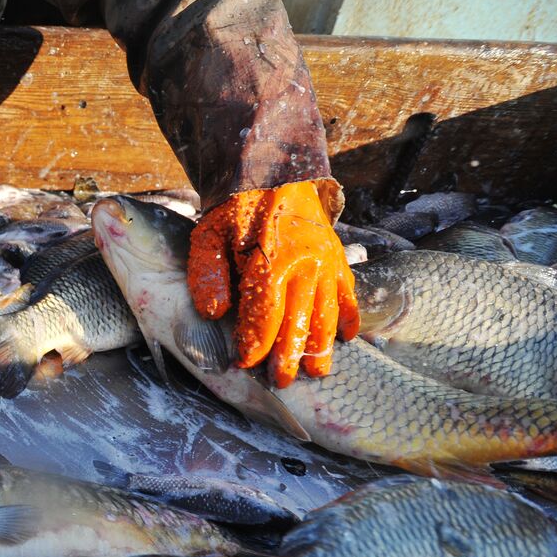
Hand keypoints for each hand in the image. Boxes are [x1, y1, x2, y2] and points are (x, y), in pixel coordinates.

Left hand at [187, 181, 358, 387]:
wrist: (275, 172)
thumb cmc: (235, 212)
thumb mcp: (209, 236)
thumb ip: (207, 275)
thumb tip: (214, 314)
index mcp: (272, 260)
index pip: (264, 315)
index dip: (255, 344)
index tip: (244, 364)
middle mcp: (305, 265)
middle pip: (299, 322)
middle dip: (290, 357)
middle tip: (282, 384)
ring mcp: (327, 263)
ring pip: (328, 315)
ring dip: (322, 347)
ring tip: (317, 373)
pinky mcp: (339, 260)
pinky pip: (349, 295)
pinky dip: (348, 319)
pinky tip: (346, 340)